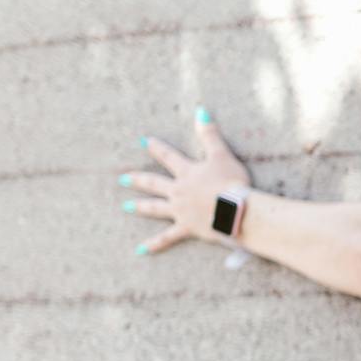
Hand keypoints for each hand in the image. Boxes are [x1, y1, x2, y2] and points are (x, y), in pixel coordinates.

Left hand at [119, 106, 251, 255]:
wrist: (236, 210)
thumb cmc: (231, 182)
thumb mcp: (222, 155)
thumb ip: (210, 134)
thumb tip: (201, 110)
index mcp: (187, 172)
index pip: (168, 156)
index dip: (156, 148)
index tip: (143, 142)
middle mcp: (178, 190)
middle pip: (154, 183)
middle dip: (139, 179)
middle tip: (123, 178)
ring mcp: (180, 210)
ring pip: (155, 208)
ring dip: (141, 206)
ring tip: (127, 207)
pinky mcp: (187, 228)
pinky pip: (167, 238)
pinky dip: (155, 244)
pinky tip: (141, 250)